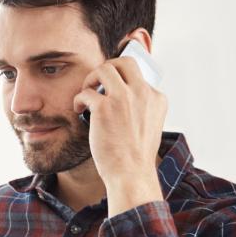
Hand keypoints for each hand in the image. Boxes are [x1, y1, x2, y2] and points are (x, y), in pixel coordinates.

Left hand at [73, 53, 166, 215]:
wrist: (131, 174)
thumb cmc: (135, 155)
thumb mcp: (148, 126)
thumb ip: (140, 108)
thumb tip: (119, 96)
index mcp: (156, 98)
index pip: (139, 76)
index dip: (123, 81)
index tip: (112, 90)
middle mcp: (143, 93)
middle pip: (125, 62)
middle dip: (109, 67)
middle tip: (98, 82)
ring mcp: (124, 98)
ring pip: (104, 68)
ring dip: (92, 78)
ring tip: (87, 92)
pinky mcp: (104, 107)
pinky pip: (86, 92)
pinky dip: (79, 99)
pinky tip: (79, 110)